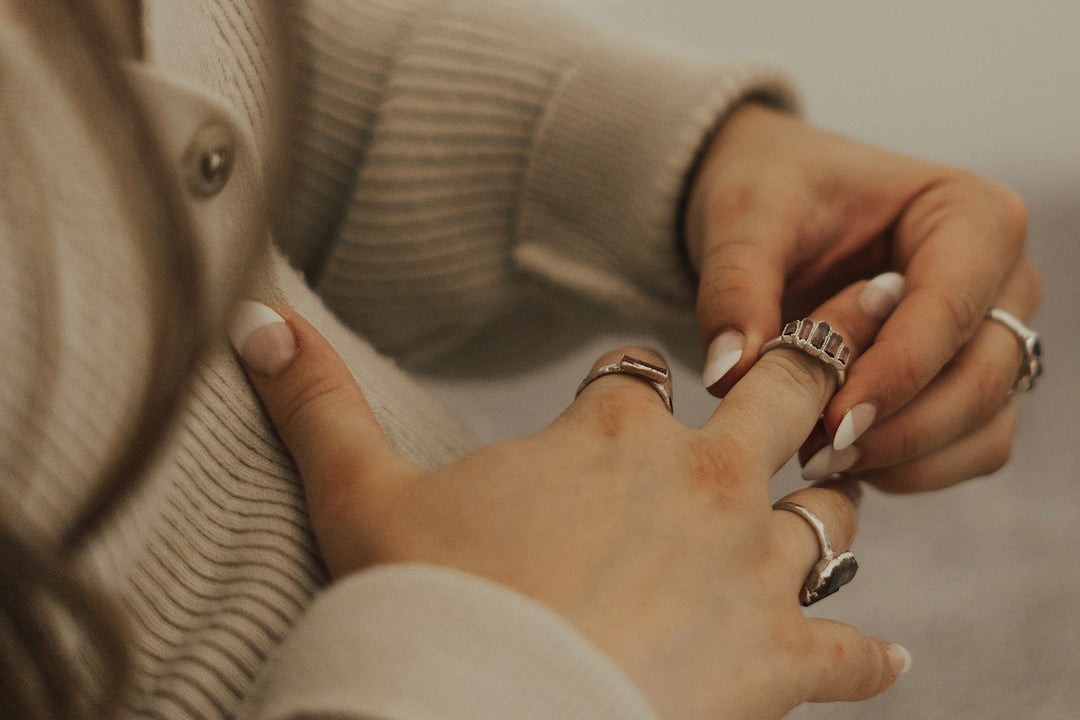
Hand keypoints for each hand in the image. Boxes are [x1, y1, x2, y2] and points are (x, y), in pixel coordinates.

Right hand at [230, 282, 909, 719]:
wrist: (480, 712)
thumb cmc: (425, 606)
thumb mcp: (360, 495)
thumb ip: (317, 400)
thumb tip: (253, 318)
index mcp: (610, 432)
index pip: (636, 372)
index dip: (631, 380)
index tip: (629, 390)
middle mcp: (700, 480)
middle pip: (783, 391)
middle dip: (804, 368)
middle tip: (830, 350)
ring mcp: (749, 566)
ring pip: (829, 513)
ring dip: (826, 509)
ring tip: (827, 509)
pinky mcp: (778, 660)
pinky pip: (847, 653)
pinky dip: (862, 657)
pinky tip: (884, 661)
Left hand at [685, 103, 1039, 490]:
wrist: (769, 210)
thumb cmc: (771, 191)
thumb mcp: (743, 220)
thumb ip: (735, 289)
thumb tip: (729, 374)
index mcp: (968, 214)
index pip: (952, 307)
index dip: (897, 373)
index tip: (833, 421)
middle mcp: (1000, 279)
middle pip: (982, 378)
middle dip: (901, 429)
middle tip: (817, 454)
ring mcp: (990, 337)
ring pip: (982, 427)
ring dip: (904, 457)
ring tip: (816, 459)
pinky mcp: (966, 384)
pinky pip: (963, 450)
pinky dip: (907, 468)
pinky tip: (835, 459)